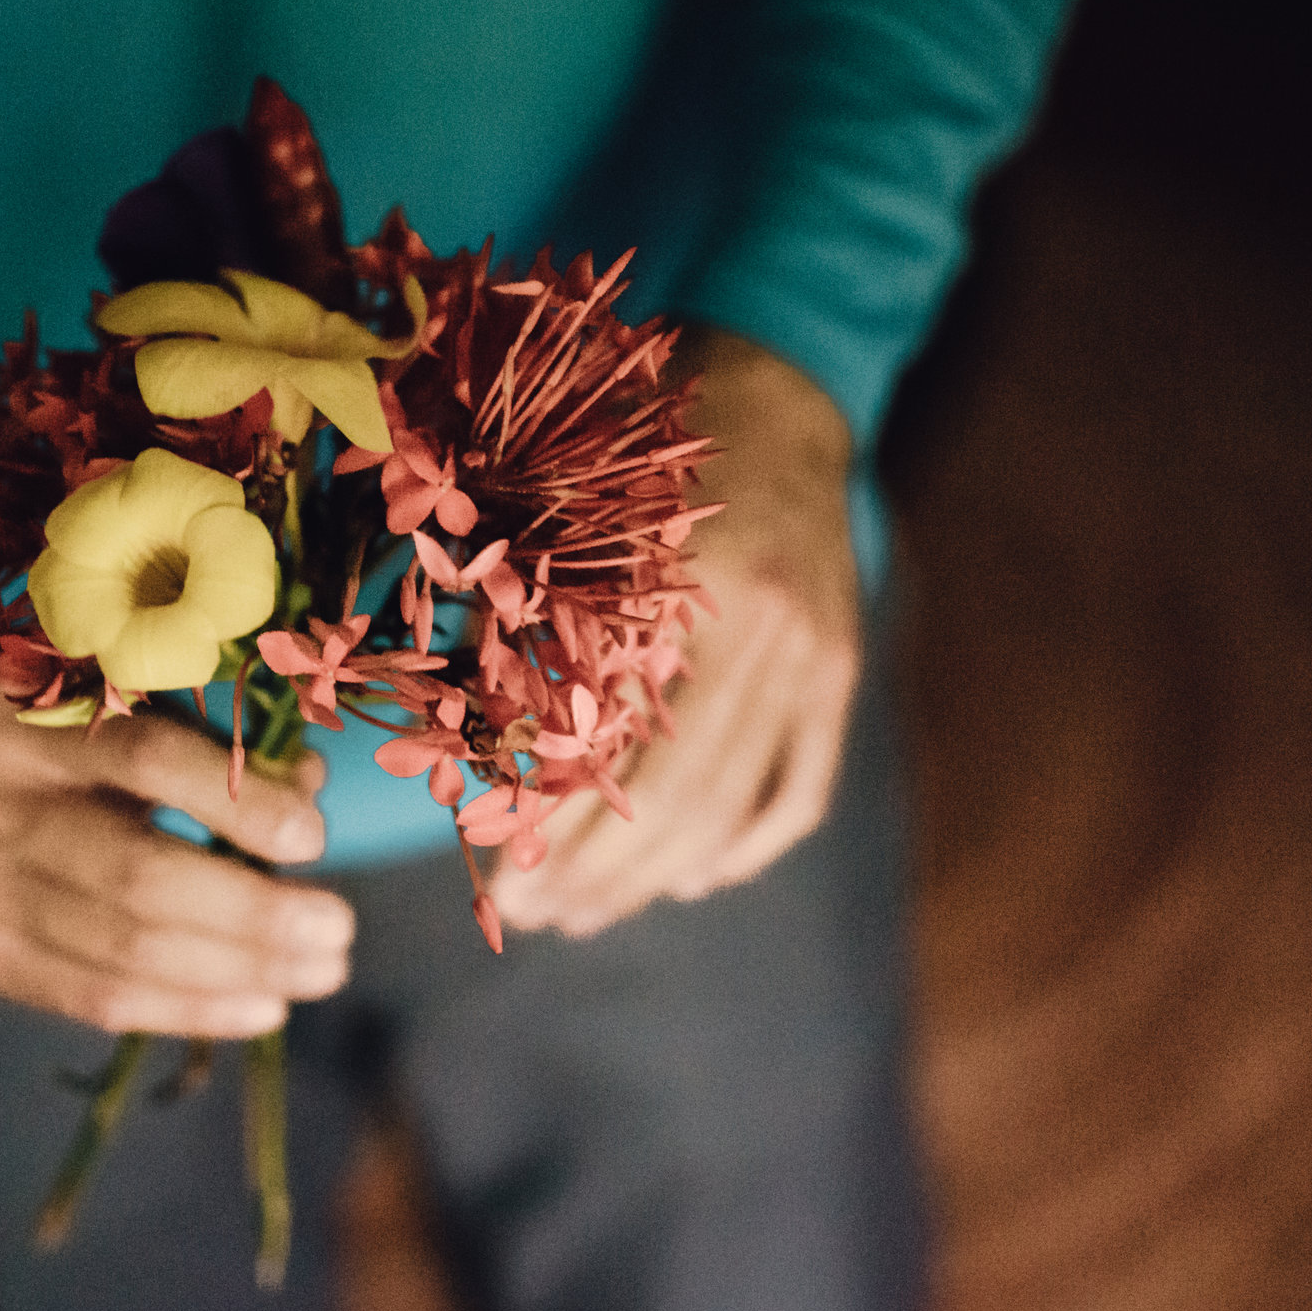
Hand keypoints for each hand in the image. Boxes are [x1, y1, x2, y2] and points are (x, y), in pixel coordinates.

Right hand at [0, 670, 353, 1037]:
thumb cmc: (33, 708)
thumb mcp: (98, 679)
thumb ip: (200, 724)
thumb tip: (309, 784)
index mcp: (13, 704)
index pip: (141, 757)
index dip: (237, 802)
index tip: (313, 837)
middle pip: (134, 876)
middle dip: (253, 914)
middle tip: (338, 928)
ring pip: (119, 950)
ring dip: (238, 972)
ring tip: (320, 971)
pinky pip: (88, 996)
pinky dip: (185, 1007)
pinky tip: (260, 1007)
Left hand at [491, 329, 861, 936]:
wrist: (779, 389)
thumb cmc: (646, 446)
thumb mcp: (576, 516)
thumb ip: (530, 621)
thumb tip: (469, 747)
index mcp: (686, 593)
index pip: (615, 753)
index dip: (556, 831)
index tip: (501, 882)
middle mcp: (764, 635)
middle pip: (677, 801)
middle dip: (600, 877)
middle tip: (537, 921)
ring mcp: (815, 659)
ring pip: (735, 808)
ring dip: (659, 878)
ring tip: (593, 916)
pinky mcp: (842, 671)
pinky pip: (802, 788)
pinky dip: (749, 845)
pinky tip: (693, 878)